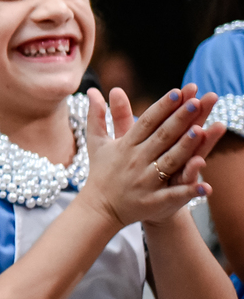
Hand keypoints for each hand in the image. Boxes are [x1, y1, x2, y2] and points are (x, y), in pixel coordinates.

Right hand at [83, 85, 225, 228]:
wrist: (99, 208)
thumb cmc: (101, 172)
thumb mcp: (96, 142)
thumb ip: (97, 116)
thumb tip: (92, 90)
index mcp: (126, 146)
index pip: (147, 122)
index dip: (162, 107)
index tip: (177, 92)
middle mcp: (136, 161)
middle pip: (161, 137)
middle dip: (178, 120)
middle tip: (195, 103)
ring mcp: (145, 181)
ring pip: (169, 162)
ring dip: (184, 147)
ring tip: (200, 131)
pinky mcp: (153, 201)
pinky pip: (173, 195)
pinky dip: (188, 191)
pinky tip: (205, 185)